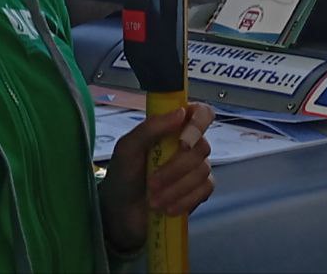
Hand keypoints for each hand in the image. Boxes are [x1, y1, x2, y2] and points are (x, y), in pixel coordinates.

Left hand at [99, 103, 215, 251]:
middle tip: (152, 183)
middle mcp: (189, 144)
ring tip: (155, 201)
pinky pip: (205, 190)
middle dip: (176, 168)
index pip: (201, 113)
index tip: (183, 143)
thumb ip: (151, 128)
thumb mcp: (128, 149)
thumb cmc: (123, 175)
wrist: (121, 213)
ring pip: (203, 171)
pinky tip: (169, 208)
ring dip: (177, 188)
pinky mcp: (199, 190)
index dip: (199, 124)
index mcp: (173, 127)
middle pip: (202, 147)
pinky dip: (186, 201)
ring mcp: (195, 167)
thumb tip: (181, 112)